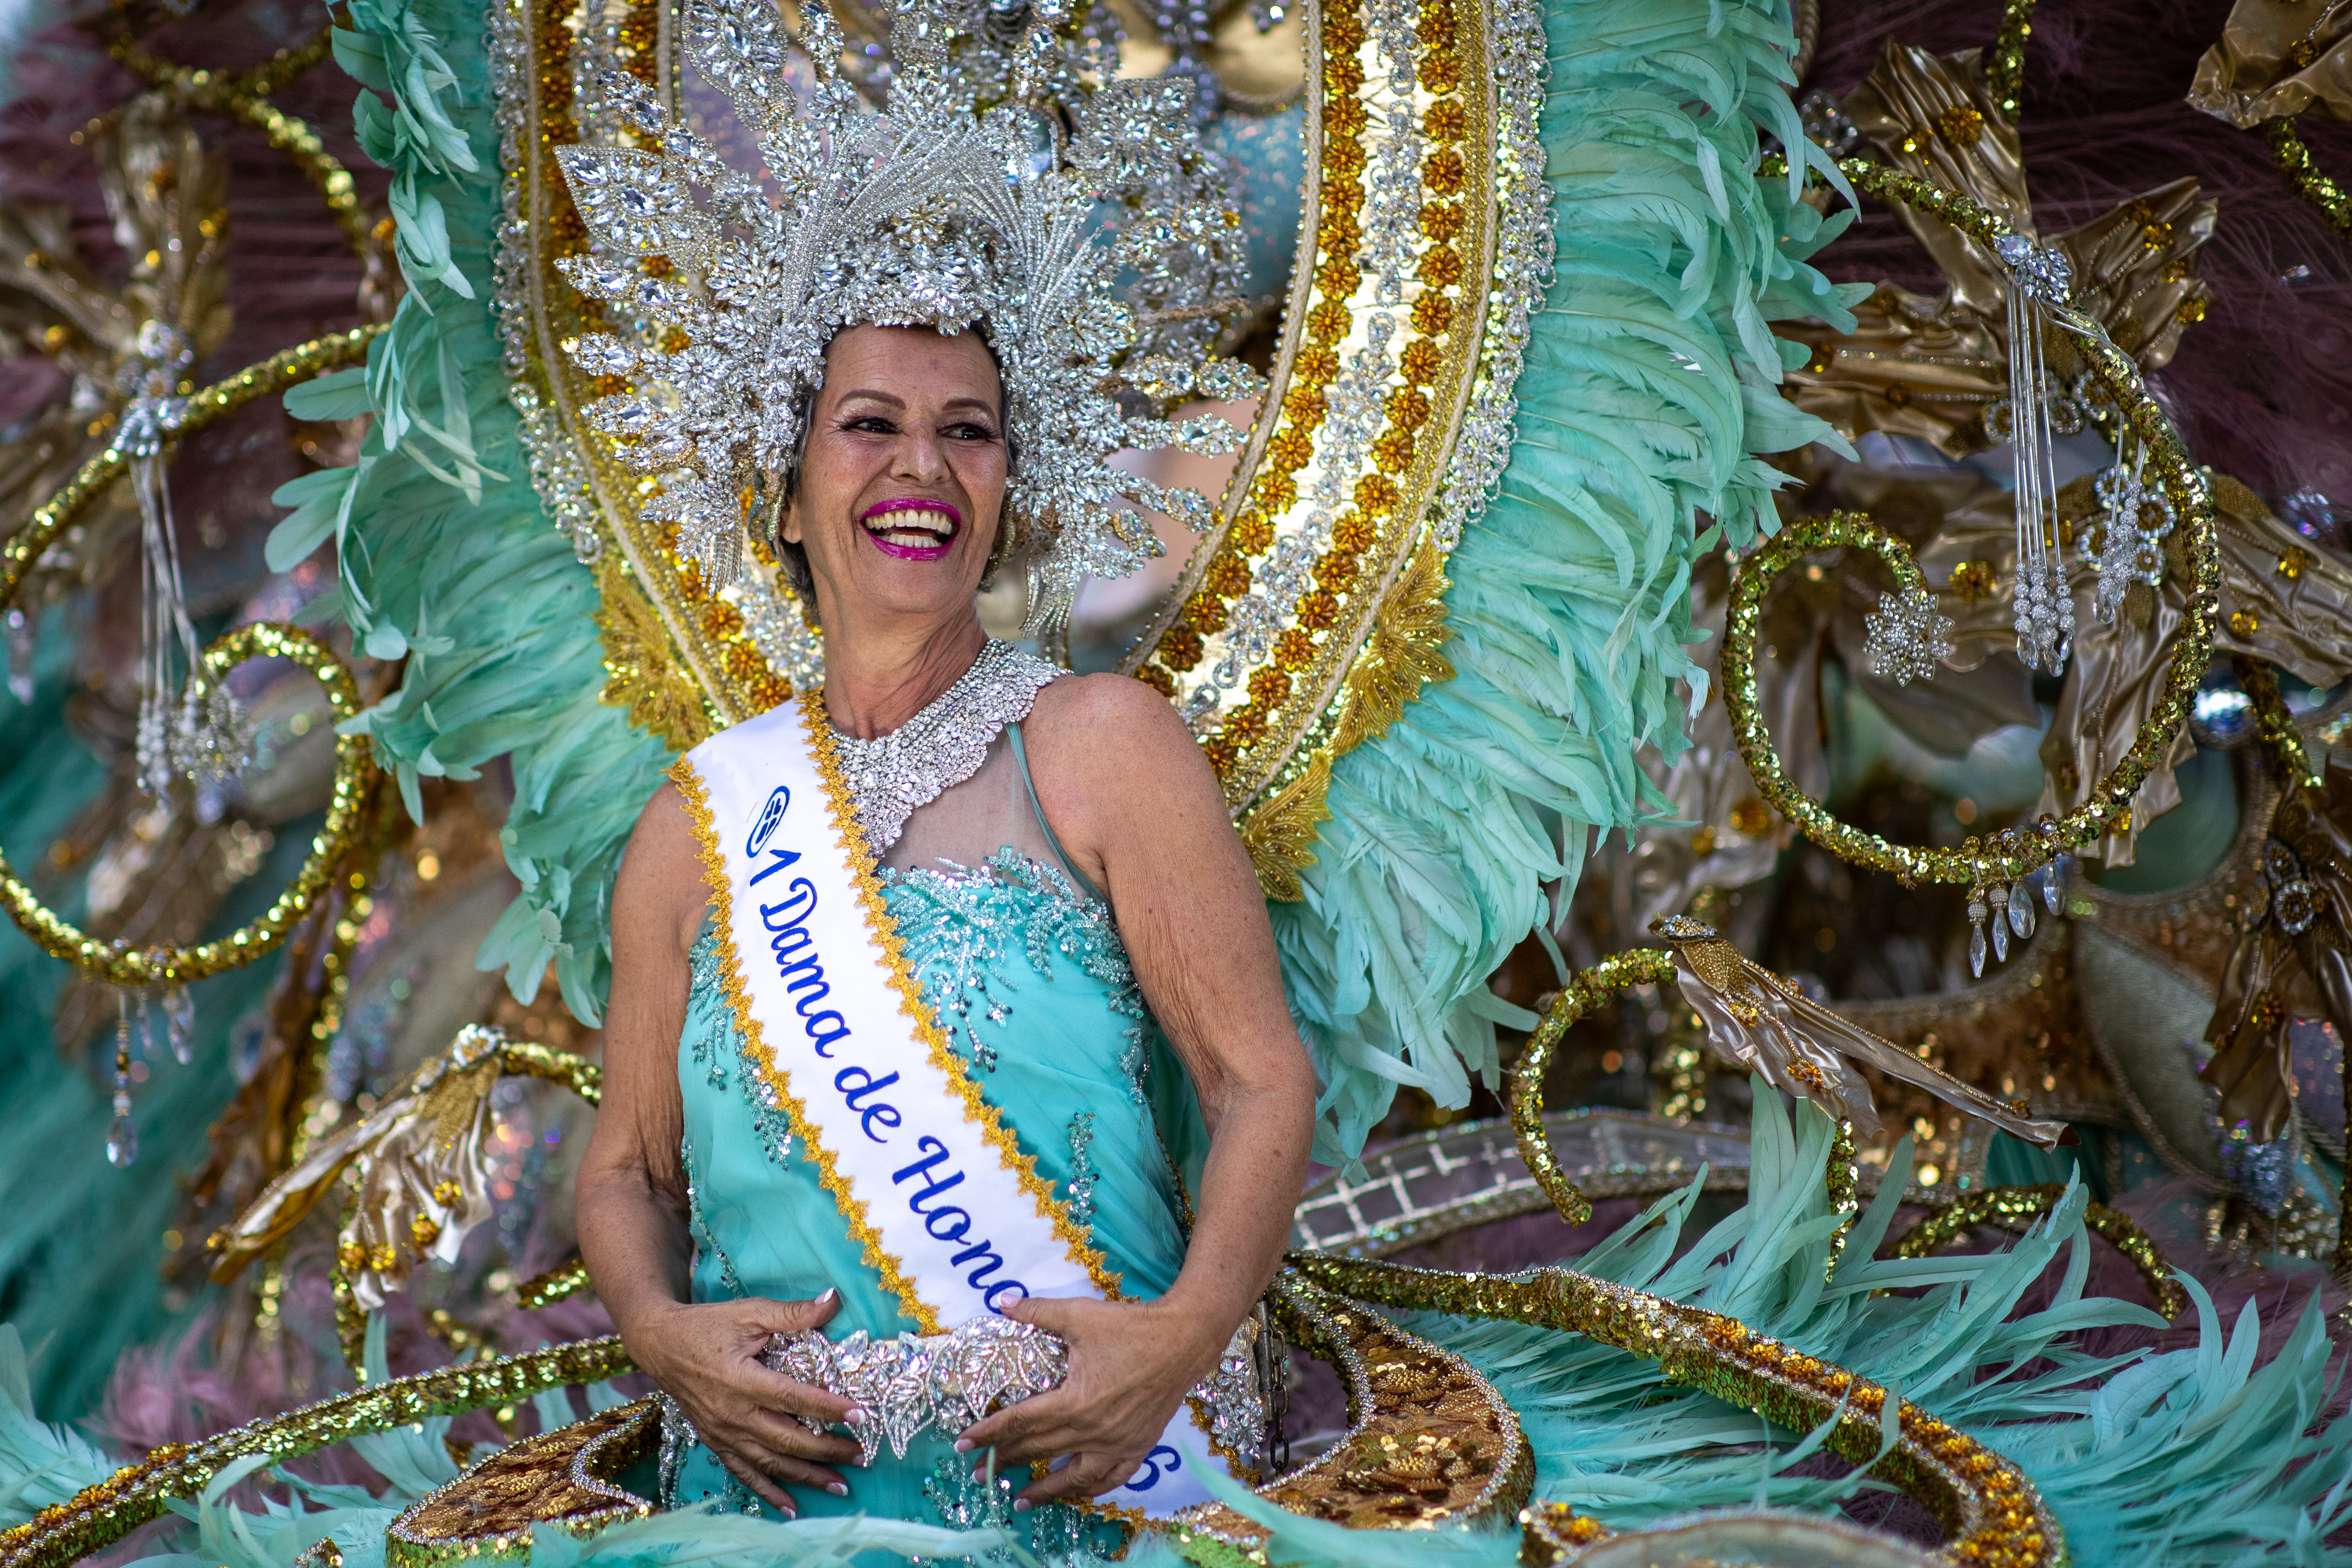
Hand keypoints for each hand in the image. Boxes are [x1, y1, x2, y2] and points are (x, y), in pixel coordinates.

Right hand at [620, 1289, 864, 1515]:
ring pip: (770, 1462)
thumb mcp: (749, 1312)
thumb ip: (792, 1313)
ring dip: (806, 1476)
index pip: (794, 1398)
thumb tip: (833, 1300)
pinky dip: (768, 1492)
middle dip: (827, 1450)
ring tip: (839, 1485)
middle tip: (862, 1454)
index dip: (829, 1408)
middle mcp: (733, 1413)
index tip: (860, 1415)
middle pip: (787, 1438)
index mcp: (742, 1379)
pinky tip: (791, 1507)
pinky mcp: (716, 1442)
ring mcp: (723, 1433)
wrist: (660, 1344)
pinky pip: (744, 1473)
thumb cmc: (706, 1325)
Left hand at [953, 1295, 1226, 1508]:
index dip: (988, 1433)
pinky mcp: (1138, 1447)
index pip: (1021, 1422)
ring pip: (1073, 1477)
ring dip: (1045, 1490)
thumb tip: (1001, 1302)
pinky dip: (1091, 1490)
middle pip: (1040, 1450)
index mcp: (1074, 1401)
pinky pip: (1111, 1479)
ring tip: (1021, 1500)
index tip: (963, 1445)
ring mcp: (1117, 1444)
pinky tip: (1077, 1493)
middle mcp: (1093, 1430)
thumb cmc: (1131, 1327)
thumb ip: (1038, 1312)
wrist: (1184, 1340)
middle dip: (1006, 1461)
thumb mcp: (1080, 1315)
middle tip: (979, 1473)